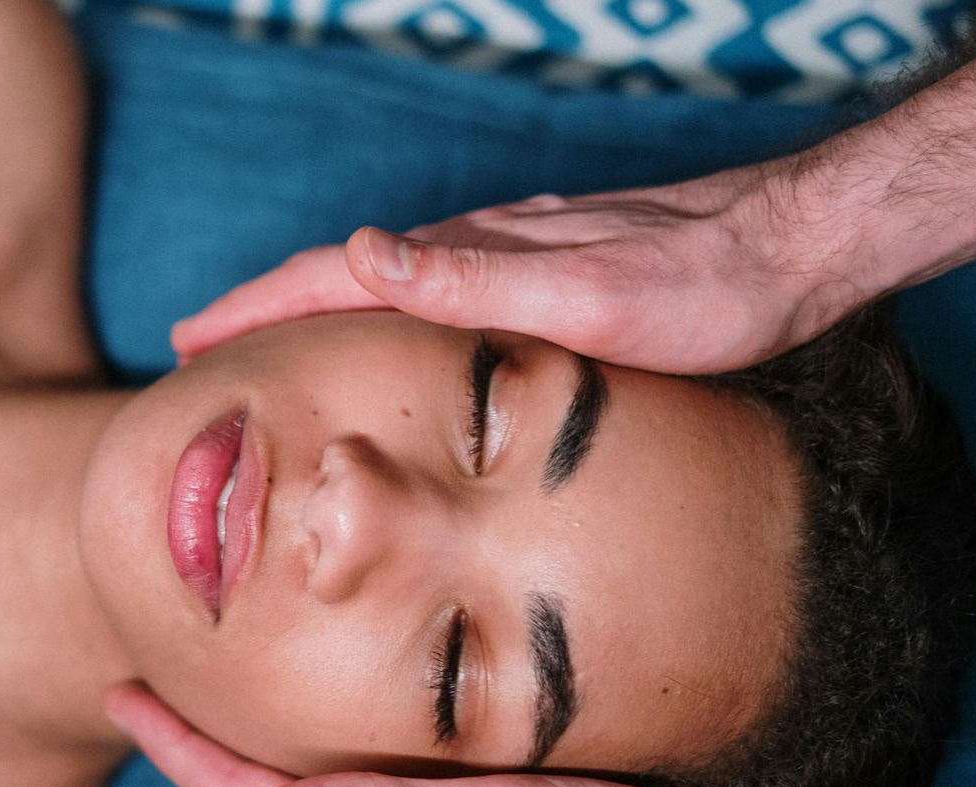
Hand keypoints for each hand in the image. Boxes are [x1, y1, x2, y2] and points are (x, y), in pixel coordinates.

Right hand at [171, 164, 866, 375]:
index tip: (186, 341)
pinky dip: (374, 314)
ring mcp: (505, 258)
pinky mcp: (537, 274)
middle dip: (260, 309)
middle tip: (195, 348)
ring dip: (311, 312)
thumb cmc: (696, 289)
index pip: (329, 276)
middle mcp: (476, 249)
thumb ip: (471, 279)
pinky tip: (383, 336)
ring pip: (380, 284)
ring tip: (266, 347)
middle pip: (339, 275)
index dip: (252, 309)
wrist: (788, 253)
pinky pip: (426, 294)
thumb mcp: (583, 296)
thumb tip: (358, 253)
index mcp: (468, 256)